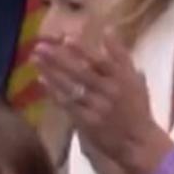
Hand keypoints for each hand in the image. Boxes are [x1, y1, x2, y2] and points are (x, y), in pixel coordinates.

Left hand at [34, 31, 173, 173]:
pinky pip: (67, 104)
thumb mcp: (135, 80)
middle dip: (59, 58)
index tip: (66, 38)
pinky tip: (41, 80)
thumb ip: (121, 57)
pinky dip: (54, 92)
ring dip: (51, 72)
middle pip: (81, 71)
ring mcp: (98, 106)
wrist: (137, 142)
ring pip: (71, 87)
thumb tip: (107, 31)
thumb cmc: (135, 108)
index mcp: (123, 78)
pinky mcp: (87, 121)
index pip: (102, 61)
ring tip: (35, 59)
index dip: (84, 50)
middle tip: (40, 47)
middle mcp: (110, 91)